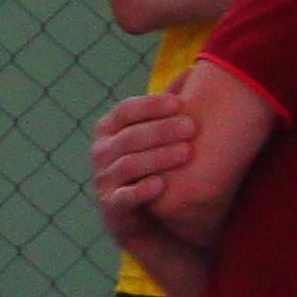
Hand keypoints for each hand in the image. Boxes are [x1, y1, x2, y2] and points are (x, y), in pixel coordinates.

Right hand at [93, 91, 202, 238]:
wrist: (159, 227)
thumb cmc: (164, 172)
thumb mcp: (164, 139)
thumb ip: (171, 110)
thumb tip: (194, 69)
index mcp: (111, 133)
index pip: (124, 111)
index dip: (150, 105)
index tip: (181, 104)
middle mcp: (102, 155)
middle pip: (127, 137)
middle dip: (159, 130)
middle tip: (192, 128)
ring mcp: (105, 183)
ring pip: (125, 165)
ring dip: (157, 157)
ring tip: (187, 153)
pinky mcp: (113, 212)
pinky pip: (122, 199)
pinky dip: (140, 191)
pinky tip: (162, 185)